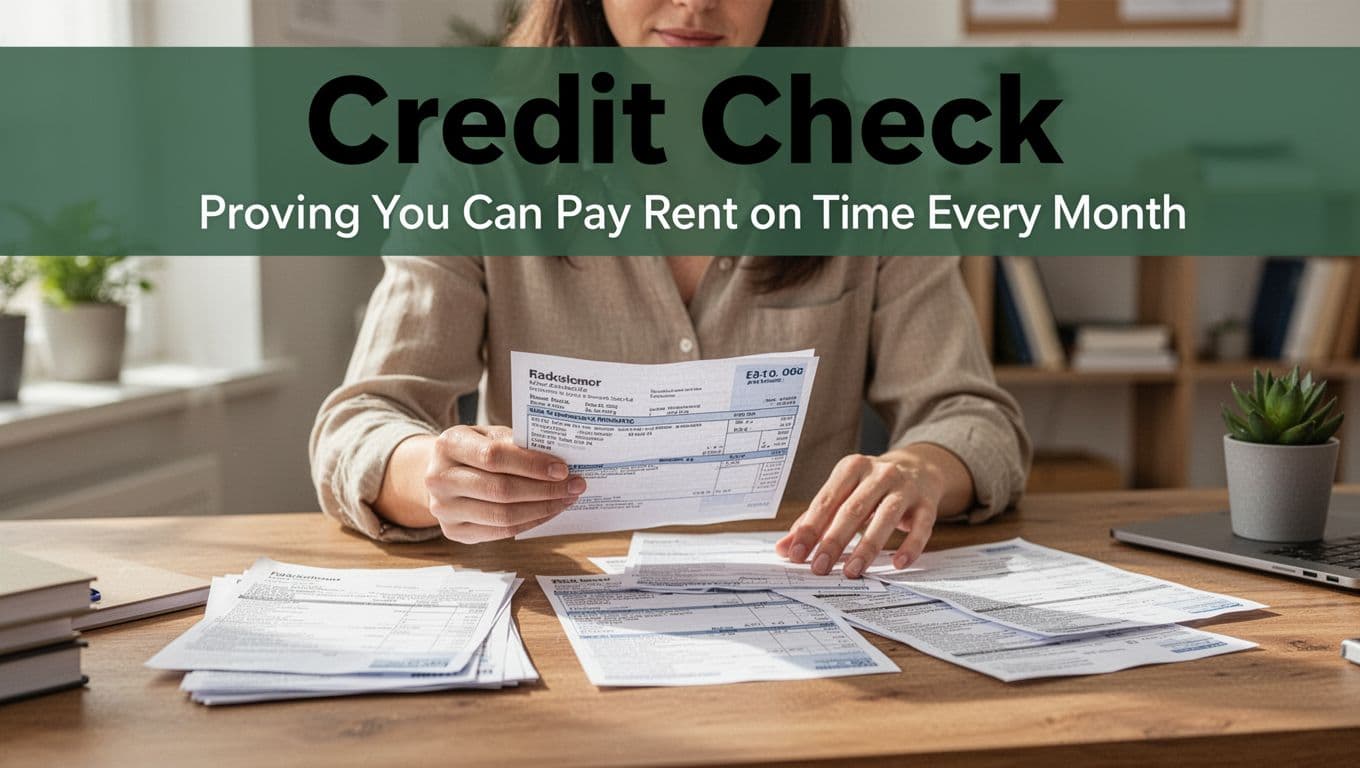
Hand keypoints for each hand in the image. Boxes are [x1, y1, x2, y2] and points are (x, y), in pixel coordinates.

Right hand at [424, 425, 584, 542]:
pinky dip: (531, 522)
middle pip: (500, 490)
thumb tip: (560, 461)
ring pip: (502, 516)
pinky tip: (549, 511)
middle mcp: (439, 478)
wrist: (442, 472)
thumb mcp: (489, 435)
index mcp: (448, 444)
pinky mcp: (454, 532)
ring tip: (566, 499)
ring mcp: (444, 509)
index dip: (531, 465)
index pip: (493, 457)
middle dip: (544, 490)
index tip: (562, 469)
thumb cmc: (474, 450)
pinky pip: (501, 532)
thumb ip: (516, 444)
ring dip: (542, 508)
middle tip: (575, 485)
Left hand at [776, 446, 964, 577]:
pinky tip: (897, 564)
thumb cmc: (871, 486)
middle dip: (834, 541)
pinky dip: (910, 546)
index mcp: (851, 468)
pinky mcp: (927, 503)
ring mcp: (905, 487)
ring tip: (851, 571)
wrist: (919, 468)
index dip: (810, 529)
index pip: (826, 500)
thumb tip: (785, 548)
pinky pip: (921, 527)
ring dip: (867, 547)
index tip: (796, 554)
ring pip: (885, 517)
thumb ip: (814, 519)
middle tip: (819, 567)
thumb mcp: (843, 493)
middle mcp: (879, 473)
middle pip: (853, 509)